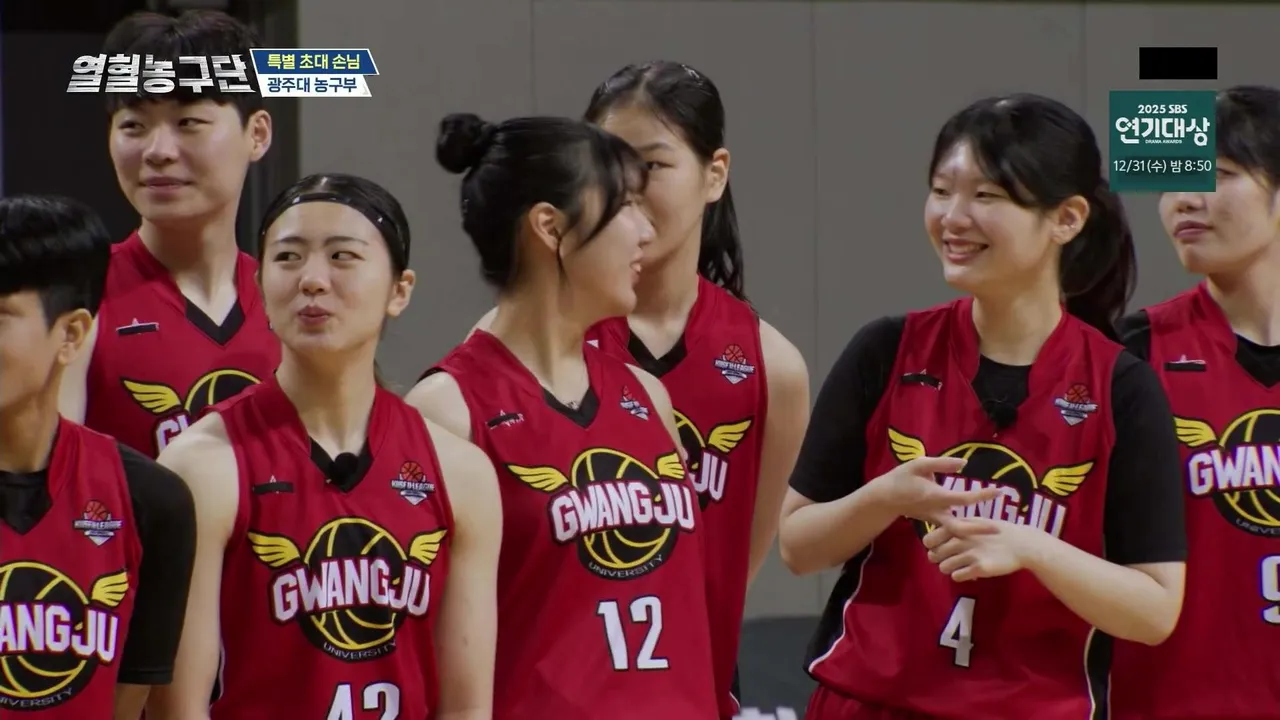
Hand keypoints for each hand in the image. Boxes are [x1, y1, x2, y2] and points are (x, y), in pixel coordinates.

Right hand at [871, 456, 1001, 524]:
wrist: (884, 499)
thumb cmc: (901, 478)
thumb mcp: (919, 464)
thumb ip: (942, 463)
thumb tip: (964, 464)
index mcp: (936, 497)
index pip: (964, 499)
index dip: (982, 495)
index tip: (998, 491)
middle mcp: (937, 512)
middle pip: (961, 527)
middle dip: (979, 529)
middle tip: (998, 530)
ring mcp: (934, 519)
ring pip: (956, 531)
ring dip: (973, 531)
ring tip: (991, 529)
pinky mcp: (933, 521)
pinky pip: (950, 529)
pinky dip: (963, 529)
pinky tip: (976, 527)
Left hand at [922, 515, 1041, 581]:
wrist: (1022, 544)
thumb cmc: (996, 532)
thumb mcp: (975, 523)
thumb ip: (956, 527)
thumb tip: (937, 535)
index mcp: (958, 526)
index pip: (929, 539)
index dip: (931, 546)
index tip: (939, 548)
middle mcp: (961, 539)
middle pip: (934, 555)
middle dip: (939, 559)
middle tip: (950, 560)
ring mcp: (970, 553)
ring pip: (943, 567)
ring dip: (949, 569)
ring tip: (959, 567)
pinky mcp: (979, 567)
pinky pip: (957, 576)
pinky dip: (960, 576)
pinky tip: (969, 572)